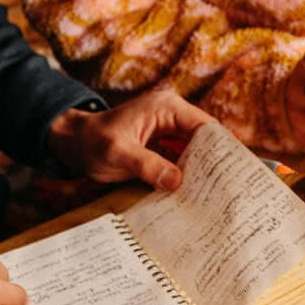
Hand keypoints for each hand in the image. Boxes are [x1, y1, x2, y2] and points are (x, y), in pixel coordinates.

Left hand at [46, 89, 213, 189]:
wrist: (73, 144)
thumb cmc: (92, 141)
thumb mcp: (118, 152)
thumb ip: (147, 165)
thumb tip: (177, 181)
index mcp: (167, 108)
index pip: (205, 126)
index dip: (221, 147)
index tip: (231, 171)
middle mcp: (172, 118)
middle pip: (206, 141)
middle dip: (215, 163)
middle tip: (229, 189)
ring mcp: (169, 134)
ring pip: (197, 154)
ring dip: (203, 173)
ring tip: (217, 197)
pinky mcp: (163, 150)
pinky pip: (182, 163)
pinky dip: (188, 178)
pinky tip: (196, 197)